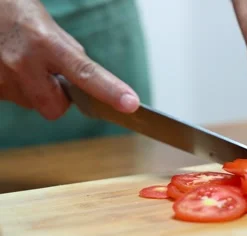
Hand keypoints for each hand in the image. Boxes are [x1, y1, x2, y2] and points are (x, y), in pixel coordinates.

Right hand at [0, 0, 138, 119]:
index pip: (85, 73)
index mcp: (45, 43)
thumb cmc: (16, 14)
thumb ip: (70, 55)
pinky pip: (15, 99)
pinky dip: (18, 88)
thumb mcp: (49, 27)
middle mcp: (23, 63)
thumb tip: (88, 80)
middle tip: (50, 75)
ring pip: (33, 104)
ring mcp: (2, 79)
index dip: (110, 91)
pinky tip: (8, 66)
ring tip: (23, 62)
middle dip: (58, 98)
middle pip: (55, 107)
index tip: (130, 104)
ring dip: (35, 91)